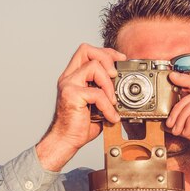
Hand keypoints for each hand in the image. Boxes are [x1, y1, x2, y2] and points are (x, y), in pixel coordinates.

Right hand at [36, 44, 125, 171]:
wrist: (66, 140)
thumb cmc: (80, 124)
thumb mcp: (96, 103)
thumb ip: (104, 91)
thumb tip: (123, 85)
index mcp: (73, 76)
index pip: (87, 51)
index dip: (106, 52)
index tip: (120, 61)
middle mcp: (68, 77)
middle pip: (86, 50)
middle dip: (106, 59)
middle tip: (115, 76)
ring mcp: (68, 85)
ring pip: (93, 67)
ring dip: (108, 84)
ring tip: (112, 101)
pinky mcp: (71, 95)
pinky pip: (96, 93)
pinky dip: (107, 105)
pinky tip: (110, 116)